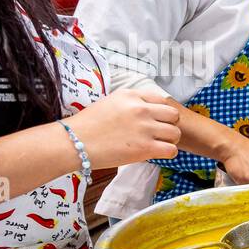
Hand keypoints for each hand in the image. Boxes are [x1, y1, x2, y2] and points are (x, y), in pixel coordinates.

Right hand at [66, 88, 180, 168]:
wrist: (72, 142)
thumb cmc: (87, 125)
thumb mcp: (109, 103)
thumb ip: (130, 103)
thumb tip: (147, 110)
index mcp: (131, 96)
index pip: (162, 100)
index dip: (162, 112)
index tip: (156, 120)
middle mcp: (140, 109)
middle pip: (173, 115)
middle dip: (169, 125)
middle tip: (159, 133)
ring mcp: (144, 128)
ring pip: (175, 133)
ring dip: (169, 140)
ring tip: (157, 144)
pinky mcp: (145, 147)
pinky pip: (172, 149)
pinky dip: (167, 153)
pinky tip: (156, 153)